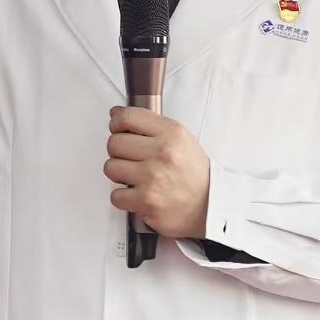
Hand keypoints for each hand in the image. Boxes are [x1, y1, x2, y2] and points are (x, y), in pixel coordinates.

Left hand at [104, 106, 210, 238]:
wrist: (209, 205)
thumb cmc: (193, 174)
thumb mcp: (181, 139)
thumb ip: (150, 124)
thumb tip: (116, 113)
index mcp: (172, 133)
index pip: (127, 117)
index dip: (116, 124)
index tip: (118, 130)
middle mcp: (163, 152)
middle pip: (114, 143)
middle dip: (119, 152)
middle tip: (132, 159)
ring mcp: (153, 177)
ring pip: (110, 168)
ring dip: (119, 175)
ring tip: (135, 177)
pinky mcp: (146, 201)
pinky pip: (115, 195)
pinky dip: (124, 198)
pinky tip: (137, 194)